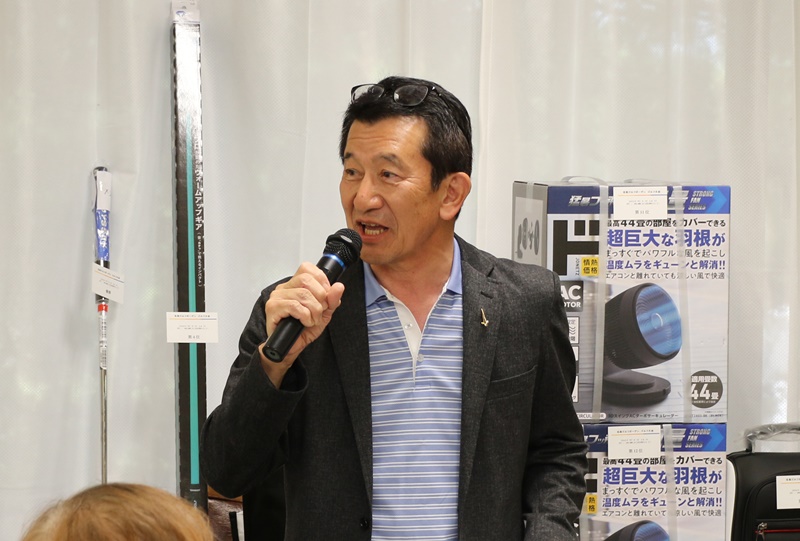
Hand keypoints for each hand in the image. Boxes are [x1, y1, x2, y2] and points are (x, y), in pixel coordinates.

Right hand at [259, 262, 344, 385]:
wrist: (290, 348)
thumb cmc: (303, 330)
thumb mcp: (323, 314)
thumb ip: (332, 300)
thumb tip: (339, 286)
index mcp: (295, 285)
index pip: (307, 268)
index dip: (321, 281)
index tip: (325, 297)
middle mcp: (284, 288)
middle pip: (307, 280)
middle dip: (320, 298)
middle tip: (319, 311)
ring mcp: (277, 297)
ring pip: (303, 294)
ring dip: (314, 311)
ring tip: (312, 320)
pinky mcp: (272, 308)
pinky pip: (294, 306)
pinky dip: (305, 316)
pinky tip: (304, 323)